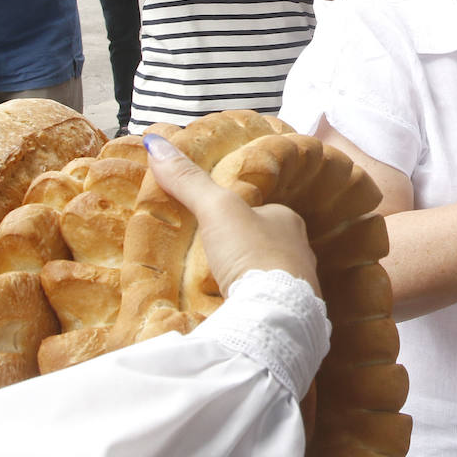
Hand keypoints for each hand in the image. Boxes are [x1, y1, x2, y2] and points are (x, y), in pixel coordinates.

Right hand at [143, 133, 320, 296]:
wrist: (275, 313)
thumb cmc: (252, 253)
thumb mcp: (215, 209)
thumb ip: (189, 181)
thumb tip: (156, 142)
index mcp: (288, 222)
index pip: (261, 212)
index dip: (236, 217)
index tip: (215, 226)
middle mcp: (301, 251)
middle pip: (265, 245)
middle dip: (242, 251)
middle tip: (214, 261)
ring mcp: (300, 285)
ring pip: (269, 276)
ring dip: (247, 280)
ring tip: (219, 289)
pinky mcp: (291, 315)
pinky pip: (268, 304)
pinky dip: (252, 304)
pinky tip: (233, 310)